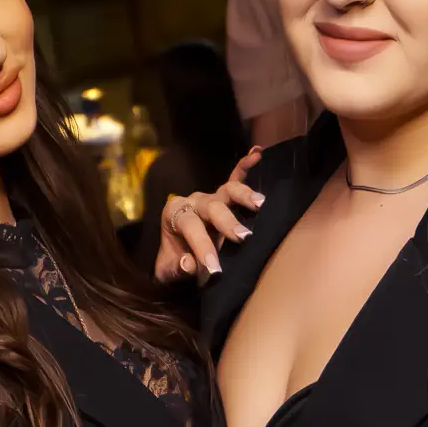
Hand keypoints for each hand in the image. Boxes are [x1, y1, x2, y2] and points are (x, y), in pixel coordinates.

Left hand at [154, 149, 265, 284]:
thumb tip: (190, 263)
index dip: (202, 247)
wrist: (177, 259)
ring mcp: (211, 197)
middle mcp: (193, 201)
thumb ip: (176, 269)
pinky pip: (235, 178)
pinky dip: (245, 166)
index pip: (190, 227)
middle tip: (243, 237)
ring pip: (228, 190)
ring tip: (260, 204)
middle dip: (227, 222)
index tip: (214, 269)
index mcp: (174, 215)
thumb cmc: (174, 264)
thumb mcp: (168, 273)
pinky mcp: (224, 198)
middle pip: (211, 206)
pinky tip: (257, 153)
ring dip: (244, 196)